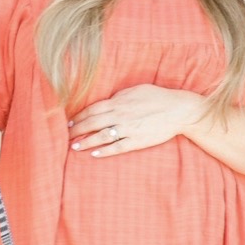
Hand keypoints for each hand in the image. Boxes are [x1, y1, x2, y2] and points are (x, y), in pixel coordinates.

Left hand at [67, 85, 203, 157]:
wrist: (178, 110)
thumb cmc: (158, 97)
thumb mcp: (136, 90)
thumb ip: (119, 97)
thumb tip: (107, 102)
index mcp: (119, 102)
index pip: (93, 109)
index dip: (80, 117)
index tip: (70, 122)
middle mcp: (121, 115)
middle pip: (93, 123)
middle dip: (78, 130)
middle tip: (66, 136)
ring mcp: (128, 129)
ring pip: (102, 136)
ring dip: (86, 142)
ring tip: (75, 147)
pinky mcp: (137, 141)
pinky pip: (117, 147)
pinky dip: (104, 151)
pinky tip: (94, 154)